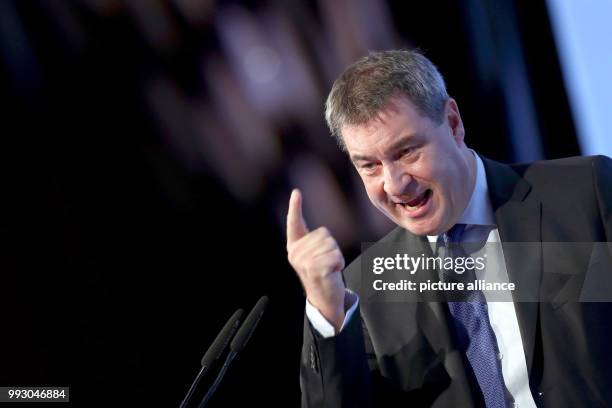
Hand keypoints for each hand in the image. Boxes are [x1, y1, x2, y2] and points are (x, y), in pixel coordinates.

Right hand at [286, 189, 345, 331]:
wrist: (324, 298)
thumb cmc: (321, 274)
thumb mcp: (313, 256)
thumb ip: (312, 242)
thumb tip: (322, 233)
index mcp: (294, 247)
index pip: (294, 223)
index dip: (295, 207)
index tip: (296, 192)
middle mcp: (296, 253)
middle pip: (324, 233)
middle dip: (331, 247)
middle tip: (326, 262)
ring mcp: (305, 262)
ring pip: (331, 244)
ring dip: (336, 256)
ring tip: (328, 268)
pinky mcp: (316, 269)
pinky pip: (335, 255)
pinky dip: (339, 263)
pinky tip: (332, 273)